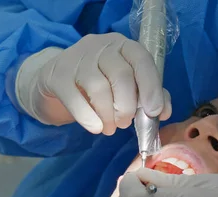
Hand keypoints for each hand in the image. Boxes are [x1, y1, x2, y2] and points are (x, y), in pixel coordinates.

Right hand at [21, 33, 170, 134]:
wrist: (53, 80)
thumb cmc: (98, 83)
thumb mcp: (125, 86)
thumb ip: (148, 95)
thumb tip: (164, 111)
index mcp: (122, 46)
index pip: (141, 59)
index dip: (150, 86)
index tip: (154, 111)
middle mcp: (100, 46)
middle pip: (120, 74)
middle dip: (127, 106)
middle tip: (124, 124)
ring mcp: (76, 58)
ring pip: (98, 87)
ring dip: (108, 114)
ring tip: (109, 128)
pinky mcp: (56, 75)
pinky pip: (74, 98)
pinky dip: (88, 117)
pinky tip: (95, 128)